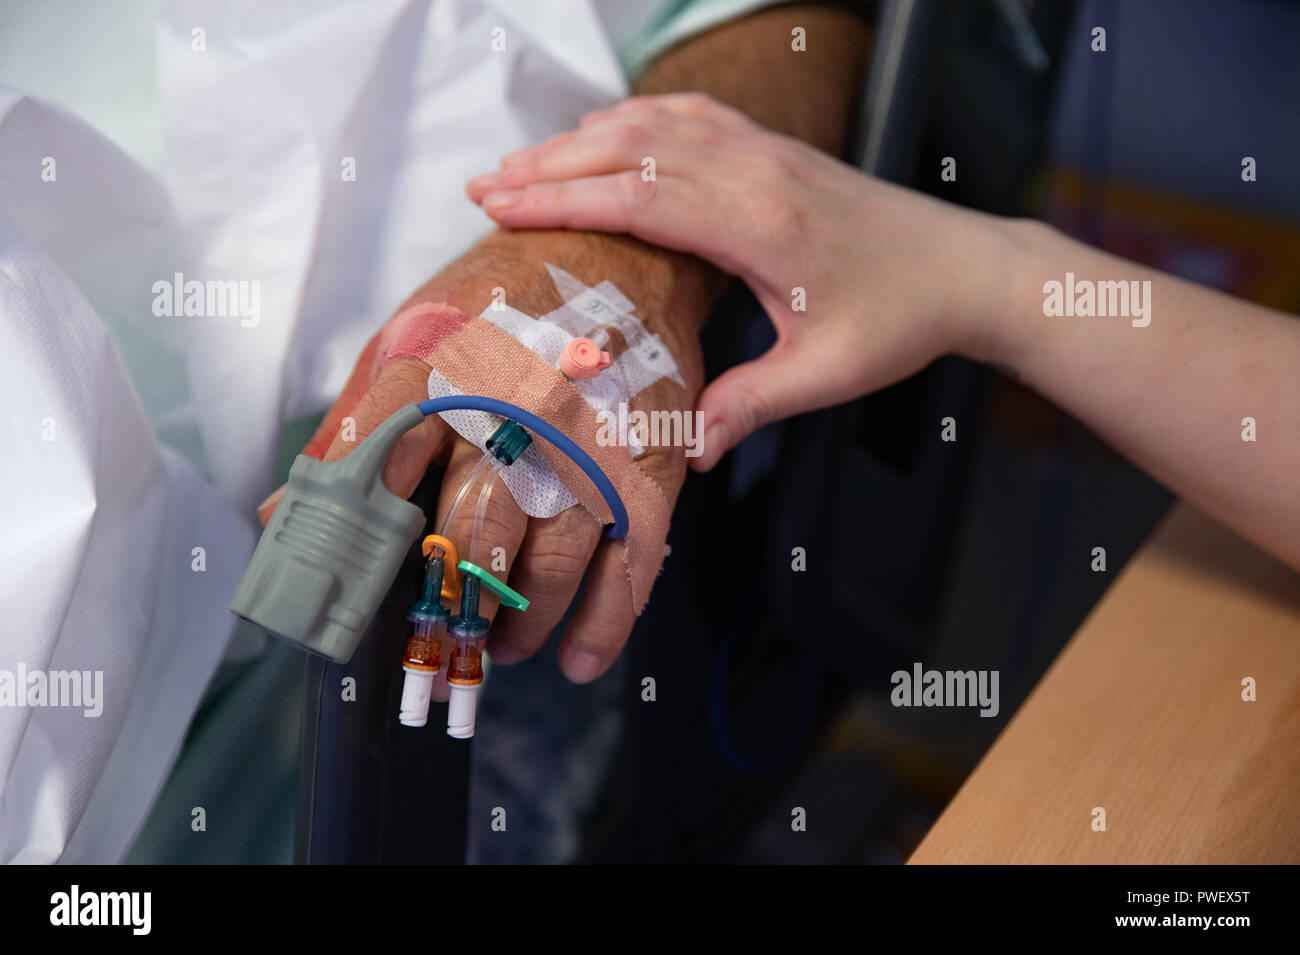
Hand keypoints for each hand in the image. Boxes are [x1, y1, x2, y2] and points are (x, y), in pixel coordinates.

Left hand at [259, 228, 710, 682]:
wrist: (624, 250)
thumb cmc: (505, 299)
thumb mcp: (414, 336)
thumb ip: (355, 426)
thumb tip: (282, 518)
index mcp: (449, 363)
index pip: (387, 460)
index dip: (357, 536)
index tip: (340, 595)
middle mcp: (522, 403)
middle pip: (477, 529)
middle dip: (450, 599)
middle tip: (437, 634)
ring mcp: (593, 439)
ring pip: (555, 558)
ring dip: (520, 620)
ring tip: (498, 645)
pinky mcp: (647, 462)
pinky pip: (632, 559)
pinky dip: (605, 622)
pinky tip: (577, 659)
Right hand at [469, 93, 1015, 470]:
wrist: (965, 268)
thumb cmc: (900, 319)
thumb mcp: (824, 373)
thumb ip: (749, 405)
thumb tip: (683, 449)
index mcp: (760, 223)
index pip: (638, 196)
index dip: (562, 199)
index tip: (498, 206)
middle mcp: (756, 171)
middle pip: (630, 148)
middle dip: (549, 166)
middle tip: (481, 186)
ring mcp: (766, 151)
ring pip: (655, 122)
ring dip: (583, 138)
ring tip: (523, 165)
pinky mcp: (776, 149)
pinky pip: (691, 116)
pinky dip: (636, 120)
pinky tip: (608, 133)